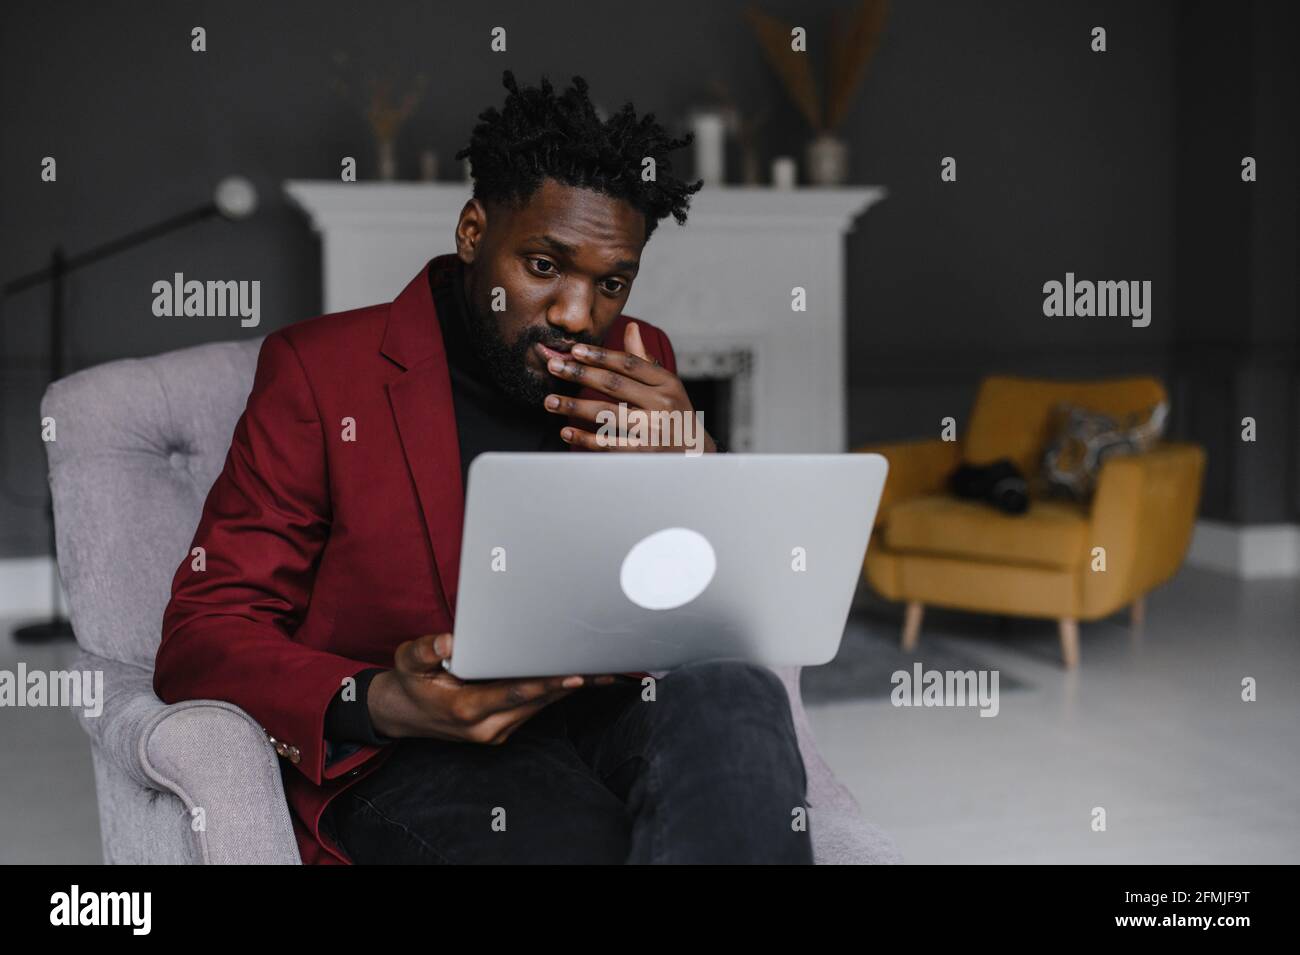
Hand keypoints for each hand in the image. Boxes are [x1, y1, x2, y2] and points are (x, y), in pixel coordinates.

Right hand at [368, 633, 616, 743]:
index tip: (572, 675)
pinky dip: (553, 694)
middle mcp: (485, 727)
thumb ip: (426, 650)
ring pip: (539, 708)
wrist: (403, 713)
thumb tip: (448, 642)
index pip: (513, 694)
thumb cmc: (410, 682)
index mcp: (465, 710)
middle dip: (569, 685)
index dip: (545, 685)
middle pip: (536, 702)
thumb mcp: (408, 660)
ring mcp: (495, 732)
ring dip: (567, 690)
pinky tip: (576, 679)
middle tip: (602, 667)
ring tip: (599, 671)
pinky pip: (533, 710)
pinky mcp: (502, 729)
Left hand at [541, 321, 717, 452]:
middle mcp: (661, 404)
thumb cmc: (676, 416)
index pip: (629, 364)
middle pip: (614, 385)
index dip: (600, 356)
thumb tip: (631, 329)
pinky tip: (566, 431)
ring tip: (550, 401)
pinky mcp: (643, 453)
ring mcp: (652, 430)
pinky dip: (584, 438)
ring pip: (606, 414)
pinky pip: (608, 444)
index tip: (574, 350)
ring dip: (574, 406)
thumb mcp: (668, 386)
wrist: (697, 456)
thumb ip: (645, 361)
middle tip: (554, 367)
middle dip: (580, 374)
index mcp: (667, 383)